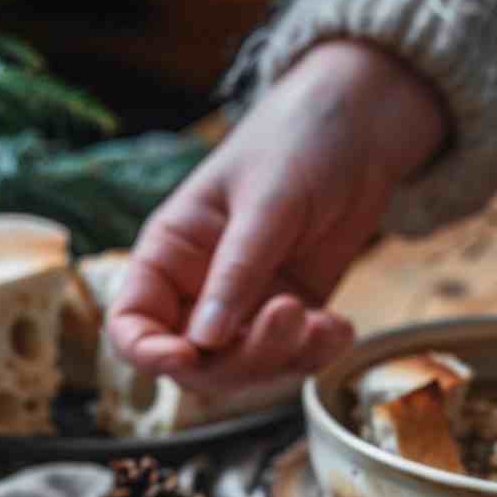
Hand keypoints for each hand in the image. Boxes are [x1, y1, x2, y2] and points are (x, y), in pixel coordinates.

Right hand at [107, 40, 446, 392]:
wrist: (364, 125)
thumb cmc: (299, 140)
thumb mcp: (266, 203)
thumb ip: (236, 273)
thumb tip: (205, 343)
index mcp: (168, 254)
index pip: (131, 325)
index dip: (148, 353)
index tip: (187, 356)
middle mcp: (198, 290)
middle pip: (193, 363)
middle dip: (240, 359)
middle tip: (289, 318)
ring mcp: (245, 309)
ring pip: (244, 371)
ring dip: (284, 360)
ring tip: (323, 322)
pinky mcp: (290, 317)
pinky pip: (292, 362)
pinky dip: (316, 357)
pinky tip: (339, 327)